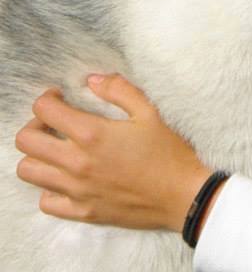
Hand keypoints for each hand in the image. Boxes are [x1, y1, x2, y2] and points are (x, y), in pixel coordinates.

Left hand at [14, 74, 213, 233]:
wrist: (185, 195)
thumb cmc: (171, 152)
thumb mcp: (151, 112)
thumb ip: (119, 90)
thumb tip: (92, 80)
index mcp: (92, 134)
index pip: (45, 110)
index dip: (47, 99)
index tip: (60, 97)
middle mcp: (76, 163)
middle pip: (26, 141)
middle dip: (36, 124)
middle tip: (55, 122)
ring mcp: (77, 190)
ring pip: (29, 171)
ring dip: (38, 156)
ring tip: (58, 149)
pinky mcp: (83, 211)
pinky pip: (46, 201)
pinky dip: (50, 188)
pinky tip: (68, 178)